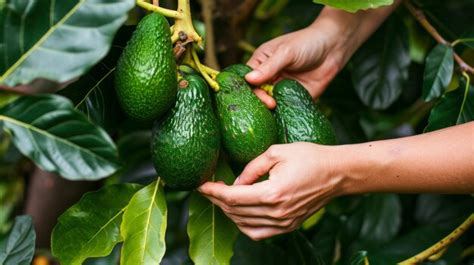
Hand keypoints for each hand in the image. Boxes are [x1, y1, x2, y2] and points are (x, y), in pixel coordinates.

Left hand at [198, 143, 344, 239]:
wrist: (337, 173)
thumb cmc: (310, 157)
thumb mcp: (277, 152)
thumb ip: (252, 167)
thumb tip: (236, 181)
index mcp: (273, 193)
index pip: (233, 197)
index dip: (213, 191)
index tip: (200, 184)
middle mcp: (277, 213)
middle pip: (235, 212)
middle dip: (217, 200)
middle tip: (208, 187)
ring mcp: (284, 223)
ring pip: (244, 225)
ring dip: (228, 213)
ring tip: (221, 198)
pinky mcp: (289, 226)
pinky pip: (259, 233)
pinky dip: (244, 226)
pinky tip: (239, 214)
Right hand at [246, 19, 346, 108]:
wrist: (333, 48)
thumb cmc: (307, 43)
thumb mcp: (286, 52)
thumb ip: (269, 67)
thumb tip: (248, 79)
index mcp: (261, 63)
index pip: (247, 79)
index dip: (249, 88)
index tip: (259, 94)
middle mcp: (268, 77)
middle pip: (256, 94)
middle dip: (261, 101)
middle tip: (271, 104)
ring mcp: (280, 89)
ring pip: (269, 104)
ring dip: (271, 109)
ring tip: (277, 110)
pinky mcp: (294, 98)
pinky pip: (285, 108)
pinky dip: (284, 112)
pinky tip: (286, 114)